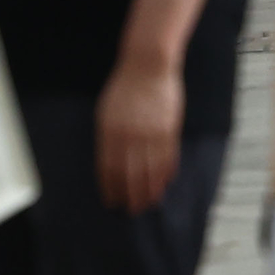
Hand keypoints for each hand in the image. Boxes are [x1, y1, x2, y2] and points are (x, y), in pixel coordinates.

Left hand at [97, 60, 182, 209]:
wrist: (148, 65)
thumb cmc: (124, 87)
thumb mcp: (106, 111)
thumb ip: (107, 137)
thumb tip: (110, 164)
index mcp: (110, 131)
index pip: (109, 169)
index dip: (110, 188)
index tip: (111, 202)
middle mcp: (130, 136)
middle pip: (130, 174)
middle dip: (131, 195)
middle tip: (132, 209)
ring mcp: (151, 133)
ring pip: (151, 170)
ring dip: (150, 190)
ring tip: (149, 203)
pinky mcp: (168, 129)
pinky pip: (168, 157)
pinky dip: (166, 173)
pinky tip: (165, 183)